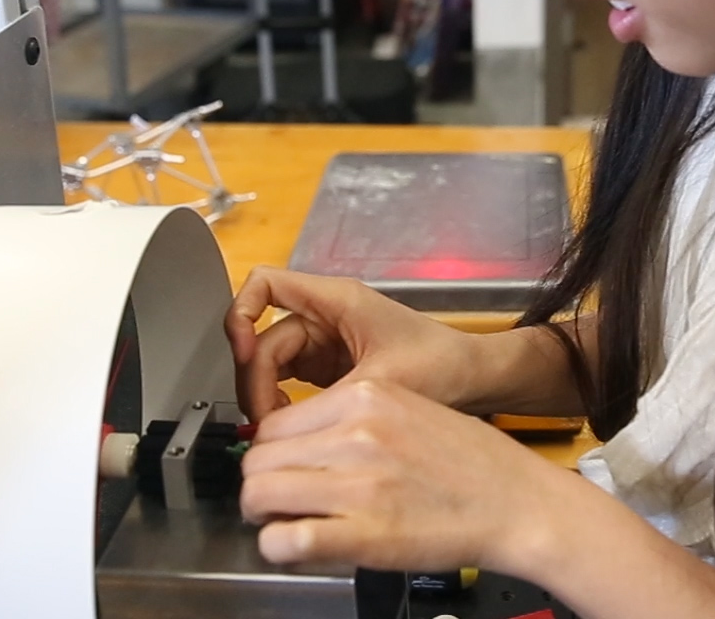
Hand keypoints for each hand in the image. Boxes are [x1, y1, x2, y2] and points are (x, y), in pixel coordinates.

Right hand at [224, 267, 483, 423]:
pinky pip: (288, 383)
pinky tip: (295, 428)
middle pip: (261, 338)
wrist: (475, 380)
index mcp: (336, 300)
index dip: (241, 312)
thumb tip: (280, 430)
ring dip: (265, 396)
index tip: (239, 350)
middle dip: (254, 379)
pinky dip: (283, 406)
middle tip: (265, 422)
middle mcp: (324, 317)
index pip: (265, 284)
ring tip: (279, 430)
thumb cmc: (443, 364)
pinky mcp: (330, 371)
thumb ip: (328, 401)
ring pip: (270, 365)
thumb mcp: (383, 381)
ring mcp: (325, 344)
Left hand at [239, 378, 575, 572]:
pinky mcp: (362, 533)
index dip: (272, 454)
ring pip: (260, 495)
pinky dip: (279, 549)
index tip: (283, 470)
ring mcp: (357, 484)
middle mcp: (356, 433)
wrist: (519, 503)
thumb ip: (353, 420)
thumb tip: (300, 442)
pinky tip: (299, 548)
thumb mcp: (411, 410)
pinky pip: (283, 540)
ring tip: (289, 525)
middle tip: (281, 504)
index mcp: (366, 396)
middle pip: (259, 459)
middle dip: (262, 485)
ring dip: (265, 517)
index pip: (275, 423)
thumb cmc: (474, 464)